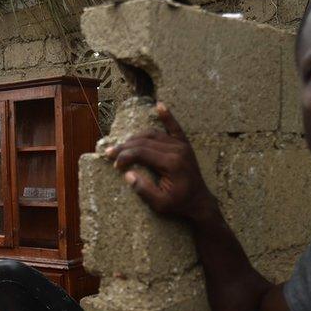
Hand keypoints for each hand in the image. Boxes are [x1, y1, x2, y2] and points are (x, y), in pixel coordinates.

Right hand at [104, 102, 215, 221]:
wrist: (200, 202)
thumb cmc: (179, 204)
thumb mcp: (160, 204)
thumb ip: (144, 190)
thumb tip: (128, 174)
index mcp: (171, 163)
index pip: (142, 152)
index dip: (125, 156)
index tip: (114, 165)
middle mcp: (177, 150)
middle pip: (145, 141)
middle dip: (125, 147)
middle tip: (111, 153)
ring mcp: (182, 145)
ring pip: (153, 134)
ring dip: (136, 137)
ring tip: (122, 145)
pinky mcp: (184, 145)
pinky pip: (175, 127)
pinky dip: (167, 116)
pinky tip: (160, 106)